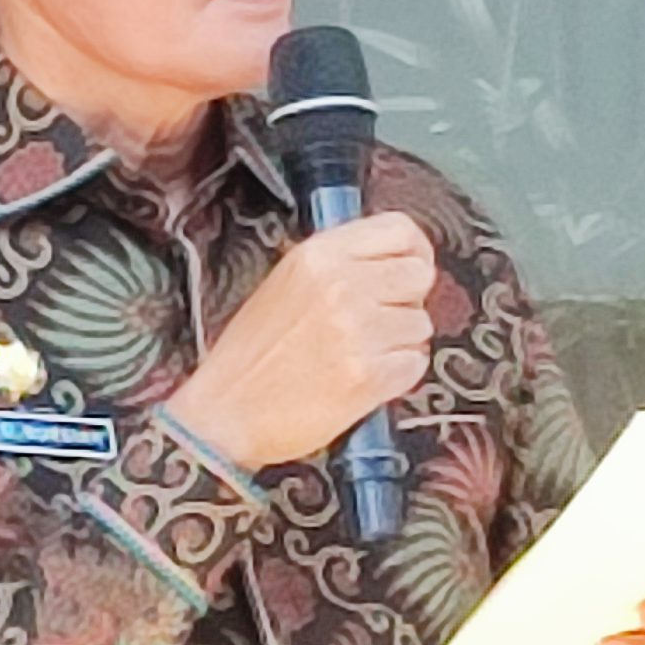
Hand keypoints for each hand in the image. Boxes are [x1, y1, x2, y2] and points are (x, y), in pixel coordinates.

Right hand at [164, 211, 436, 470]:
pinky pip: (415, 364)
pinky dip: (397, 375)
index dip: (416, 250)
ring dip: (401, 342)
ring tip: (362, 354)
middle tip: (383, 319)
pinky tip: (363, 378)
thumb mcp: (285, 283)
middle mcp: (341, 285)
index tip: (412, 267)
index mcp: (317, 255)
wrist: (224, 414)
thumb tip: (392, 261)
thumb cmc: (250, 356)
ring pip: (420, 323)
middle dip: (408, 300)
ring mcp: (357, 331)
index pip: (400, 229)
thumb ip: (338, 264)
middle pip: (419, 275)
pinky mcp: (368, 376)